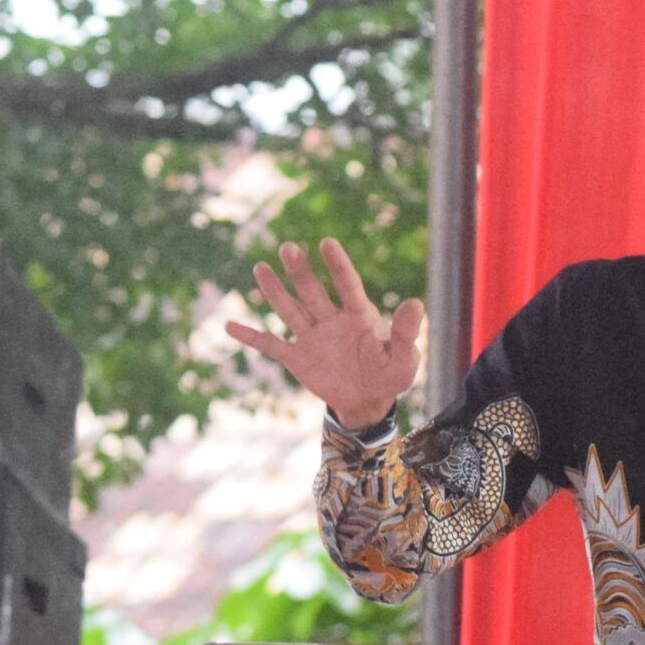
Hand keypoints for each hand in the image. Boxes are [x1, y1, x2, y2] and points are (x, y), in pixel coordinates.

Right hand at [223, 237, 423, 426]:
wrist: (369, 401)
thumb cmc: (390, 375)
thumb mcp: (404, 359)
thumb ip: (406, 333)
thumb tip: (415, 302)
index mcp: (359, 315)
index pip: (347, 284)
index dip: (338, 265)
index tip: (327, 244)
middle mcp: (332, 320)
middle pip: (313, 292)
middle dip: (300, 272)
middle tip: (288, 248)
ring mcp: (312, 337)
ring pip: (290, 309)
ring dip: (275, 290)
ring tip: (260, 267)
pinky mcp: (297, 358)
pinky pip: (271, 345)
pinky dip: (250, 337)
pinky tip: (229, 325)